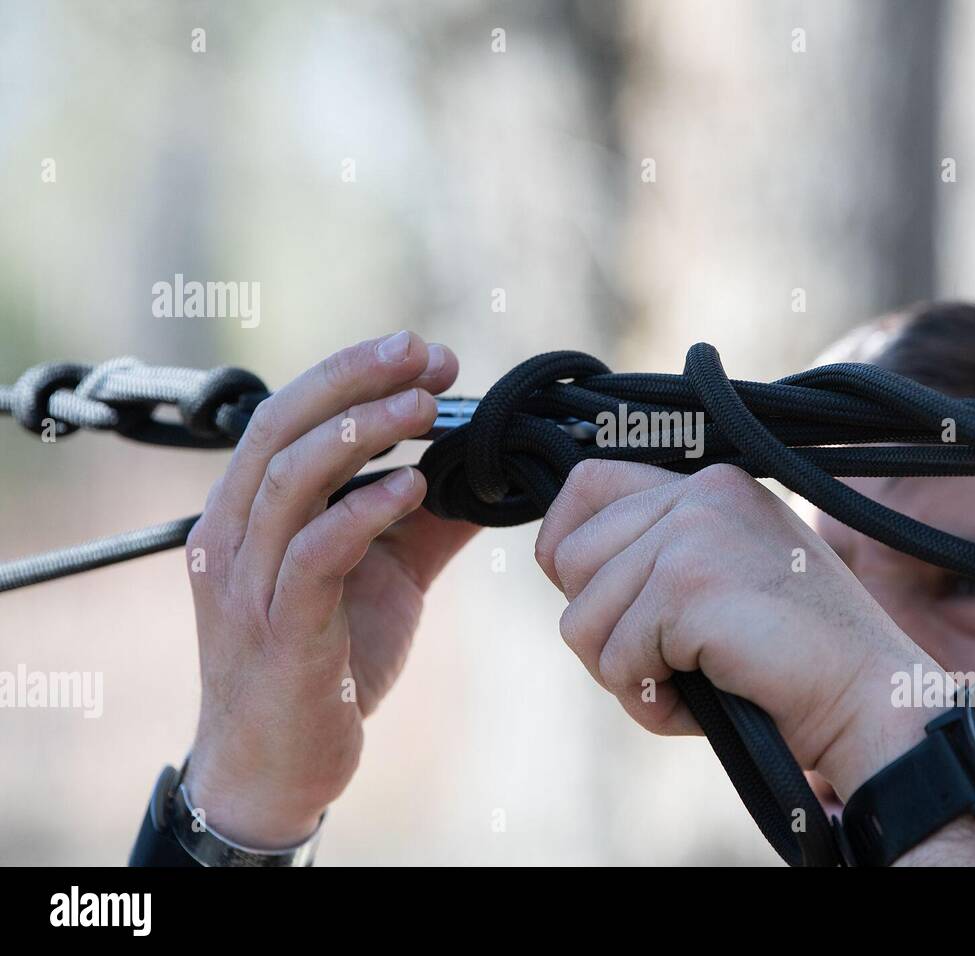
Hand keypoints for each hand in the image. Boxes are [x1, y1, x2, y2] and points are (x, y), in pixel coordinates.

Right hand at [183, 331, 477, 847]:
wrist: (279, 767)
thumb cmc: (328, 664)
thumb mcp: (388, 577)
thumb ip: (426, 522)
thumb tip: (489, 474)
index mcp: (251, 513)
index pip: (289, 415)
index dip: (353, 374)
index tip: (426, 354)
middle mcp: (232, 536)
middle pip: (281, 427)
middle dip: (353, 379)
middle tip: (425, 353)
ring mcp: (248, 584)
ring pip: (290, 479)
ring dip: (361, 432)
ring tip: (426, 407)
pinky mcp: (278, 631)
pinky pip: (313, 554)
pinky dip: (363, 511)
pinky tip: (414, 487)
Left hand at [534, 460, 934, 799]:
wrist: (868, 699)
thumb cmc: (795, 659)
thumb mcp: (729, 579)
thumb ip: (662, 555)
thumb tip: (558, 561)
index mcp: (710, 485)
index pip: (587, 483)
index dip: (566, 548)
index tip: (595, 600)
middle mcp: (699, 494)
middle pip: (568, 560)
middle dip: (601, 631)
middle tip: (663, 663)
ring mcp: (693, 534)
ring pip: (581, 619)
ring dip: (625, 674)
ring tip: (691, 683)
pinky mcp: (688, 586)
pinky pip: (616, 662)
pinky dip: (653, 704)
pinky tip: (705, 699)